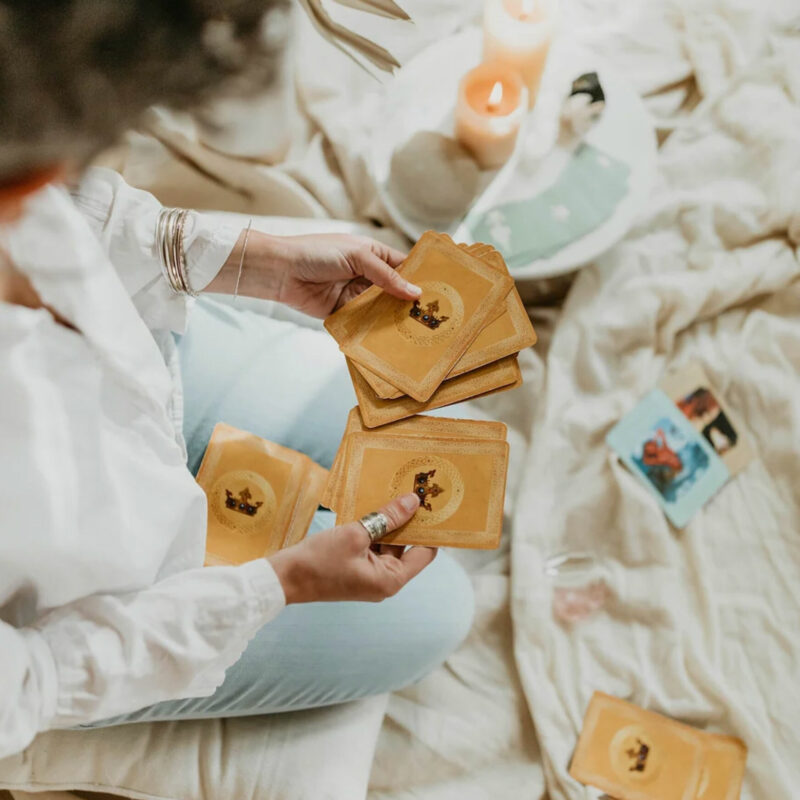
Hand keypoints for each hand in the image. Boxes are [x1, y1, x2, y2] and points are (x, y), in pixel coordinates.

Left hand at [210, 231, 420, 317]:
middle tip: (434, 317)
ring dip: (395, 318)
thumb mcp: (358, 257)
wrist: (281, 271)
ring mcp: (356, 295)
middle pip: (396, 291)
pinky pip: (365, 322)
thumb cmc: (317, 253)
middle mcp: (367, 275)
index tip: (441, 292)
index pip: (403, 266)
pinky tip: (392, 339)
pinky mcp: (344, 313)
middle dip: (411, 303)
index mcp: (373, 254)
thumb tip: (415, 292)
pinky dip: (376, 329)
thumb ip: (386, 277)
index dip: (420, 278)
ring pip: (382, 309)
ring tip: (418, 331)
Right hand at [268, 493, 436, 603]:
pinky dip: (374, 527)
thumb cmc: (319, 560)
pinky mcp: (358, 567)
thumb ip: (387, 517)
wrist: (284, 578)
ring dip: (390, 521)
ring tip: (395, 492)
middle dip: (409, 520)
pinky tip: (374, 505)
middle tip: (416, 491)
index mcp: (391, 579)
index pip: (425, 553)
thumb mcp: (355, 534)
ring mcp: (371, 574)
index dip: (431, 529)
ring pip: (389, 542)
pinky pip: (373, 544)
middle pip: (407, 545)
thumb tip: (413, 501)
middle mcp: (385, 579)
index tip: (435, 505)